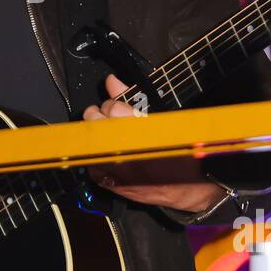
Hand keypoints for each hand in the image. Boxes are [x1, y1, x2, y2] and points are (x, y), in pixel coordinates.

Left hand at [82, 74, 225, 213]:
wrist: (183, 188)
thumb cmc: (178, 153)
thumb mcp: (160, 120)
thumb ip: (130, 98)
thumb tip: (112, 81)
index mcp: (138, 130)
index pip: (112, 107)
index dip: (116, 104)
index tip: (122, 108)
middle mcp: (121, 148)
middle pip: (94, 118)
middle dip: (102, 114)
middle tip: (114, 119)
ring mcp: (109, 165)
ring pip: (87, 136)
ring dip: (96, 131)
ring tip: (112, 135)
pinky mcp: (102, 178)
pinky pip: (88, 154)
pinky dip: (96, 150)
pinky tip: (111, 151)